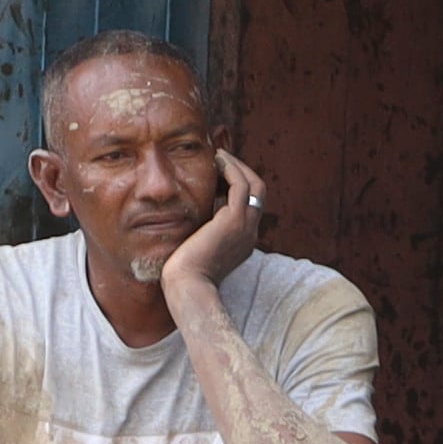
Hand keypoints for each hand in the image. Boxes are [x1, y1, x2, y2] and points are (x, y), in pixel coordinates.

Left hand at [164, 149, 267, 300]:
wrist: (188, 287)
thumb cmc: (184, 275)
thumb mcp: (198, 251)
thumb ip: (202, 234)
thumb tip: (190, 220)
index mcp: (243, 241)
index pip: (249, 206)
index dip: (238, 187)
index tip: (219, 176)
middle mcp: (250, 232)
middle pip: (258, 193)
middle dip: (243, 172)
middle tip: (223, 161)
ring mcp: (246, 226)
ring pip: (254, 185)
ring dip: (238, 166)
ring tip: (220, 156)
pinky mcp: (234, 220)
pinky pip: (241, 185)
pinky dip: (232, 169)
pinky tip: (217, 161)